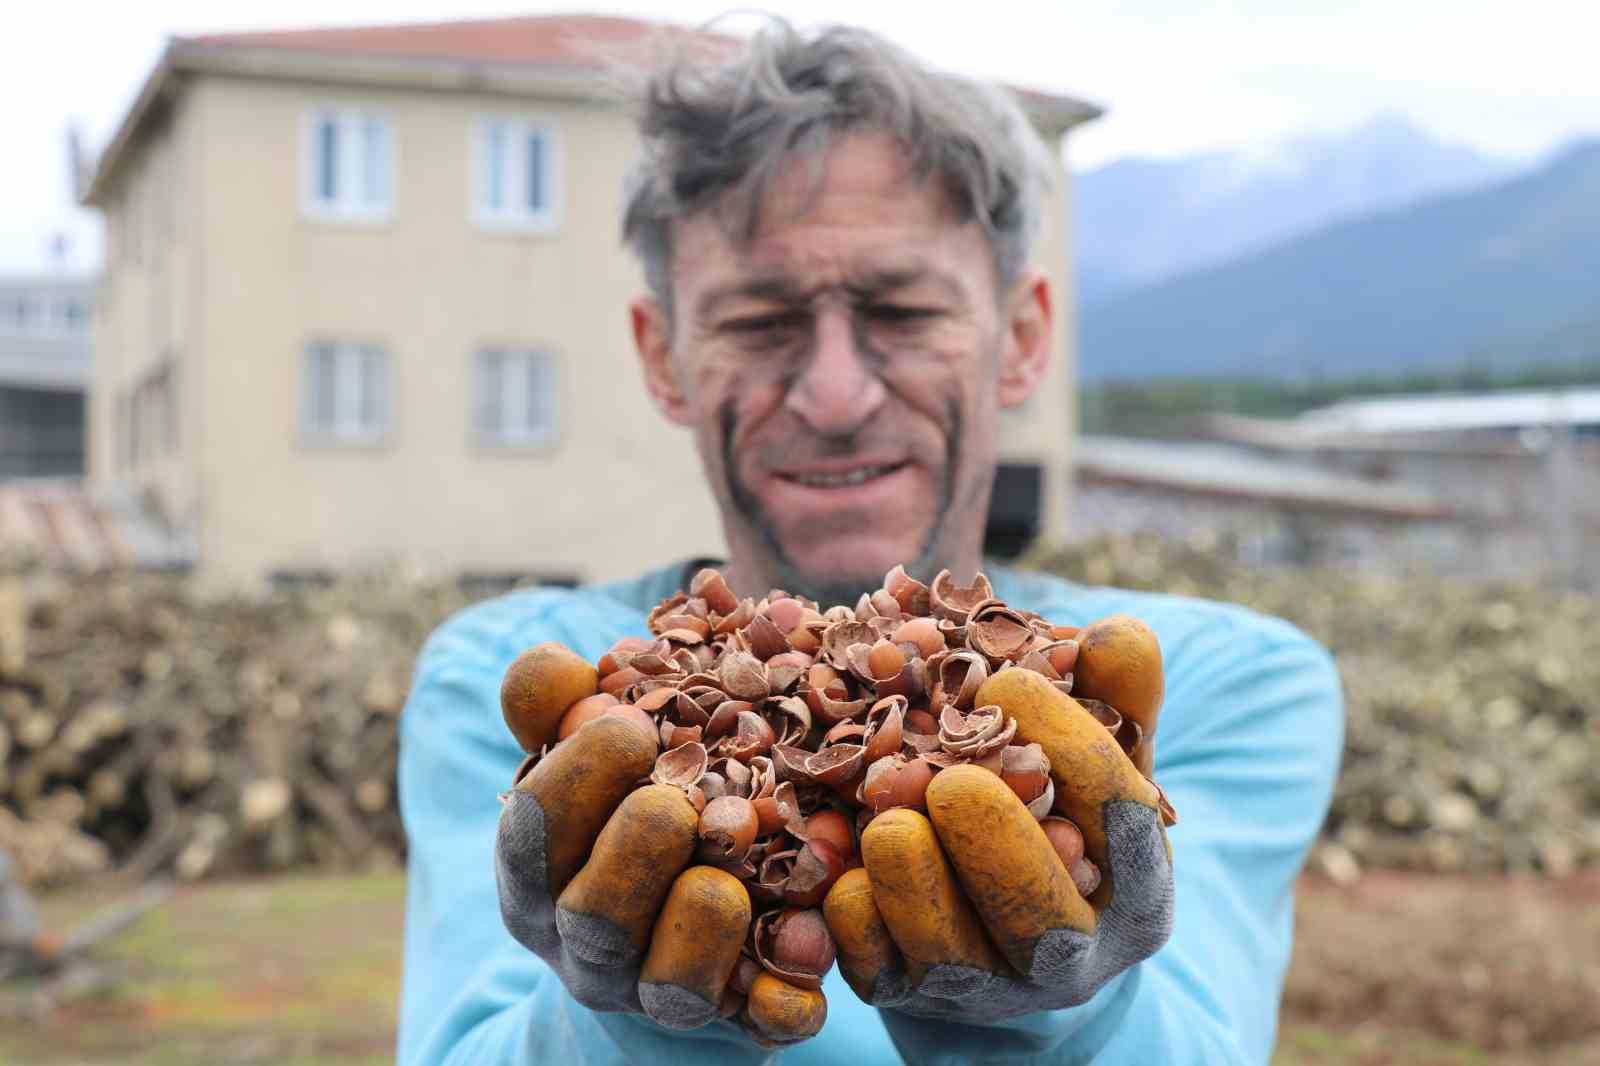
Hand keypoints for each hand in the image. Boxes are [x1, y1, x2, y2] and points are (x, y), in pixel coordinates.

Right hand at [494, 714, 829, 1045]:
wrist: (667, 939)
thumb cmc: (621, 814)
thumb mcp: (585, 759)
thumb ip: (563, 708)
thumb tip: (553, 664)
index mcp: (542, 873)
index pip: (534, 832)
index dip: (575, 780)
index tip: (628, 726)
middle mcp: (591, 945)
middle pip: (594, 917)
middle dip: (633, 854)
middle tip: (675, 803)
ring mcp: (661, 994)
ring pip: (671, 986)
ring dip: (699, 927)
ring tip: (727, 877)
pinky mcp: (739, 1022)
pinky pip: (762, 1023)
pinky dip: (783, 996)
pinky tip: (809, 948)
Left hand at [822, 668, 1174, 1021]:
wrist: (999, 925)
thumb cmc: (1057, 812)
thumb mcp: (1098, 755)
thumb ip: (1115, 696)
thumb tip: (1116, 633)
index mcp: (1134, 885)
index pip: (1120, 822)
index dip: (1071, 749)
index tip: (1007, 681)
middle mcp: (1069, 953)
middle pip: (1044, 919)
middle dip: (997, 847)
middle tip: (951, 781)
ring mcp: (984, 986)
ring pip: (951, 955)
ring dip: (916, 884)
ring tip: (889, 821)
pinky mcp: (904, 997)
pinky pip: (874, 970)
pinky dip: (853, 917)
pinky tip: (836, 862)